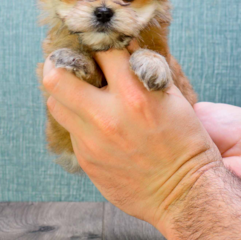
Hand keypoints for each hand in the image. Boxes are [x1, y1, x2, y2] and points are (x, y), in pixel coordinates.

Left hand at [42, 48, 221, 231]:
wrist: (184, 194)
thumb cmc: (185, 144)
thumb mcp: (173, 99)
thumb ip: (145, 71)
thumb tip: (126, 47)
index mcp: (133, 94)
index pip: (101, 50)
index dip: (101, 44)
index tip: (101, 47)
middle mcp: (107, 116)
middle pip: (56, 76)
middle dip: (60, 64)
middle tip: (68, 63)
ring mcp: (92, 140)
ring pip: (55, 103)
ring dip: (66, 94)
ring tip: (80, 94)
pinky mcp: (87, 159)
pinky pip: (71, 130)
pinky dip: (80, 121)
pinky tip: (96, 124)